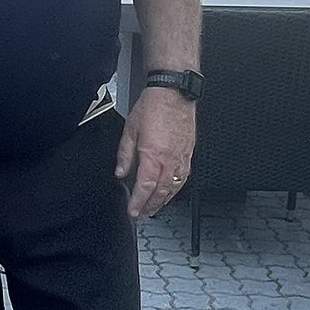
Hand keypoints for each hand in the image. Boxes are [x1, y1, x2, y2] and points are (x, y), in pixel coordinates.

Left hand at [115, 86, 195, 217]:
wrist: (174, 95)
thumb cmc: (152, 108)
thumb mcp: (130, 130)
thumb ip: (125, 154)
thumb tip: (121, 171)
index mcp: (153, 155)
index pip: (145, 187)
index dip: (138, 202)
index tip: (133, 211)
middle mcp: (170, 161)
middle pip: (160, 192)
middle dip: (150, 206)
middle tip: (141, 214)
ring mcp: (181, 159)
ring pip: (173, 188)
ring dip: (163, 201)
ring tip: (153, 208)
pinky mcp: (189, 155)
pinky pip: (182, 179)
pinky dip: (175, 189)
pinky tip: (169, 192)